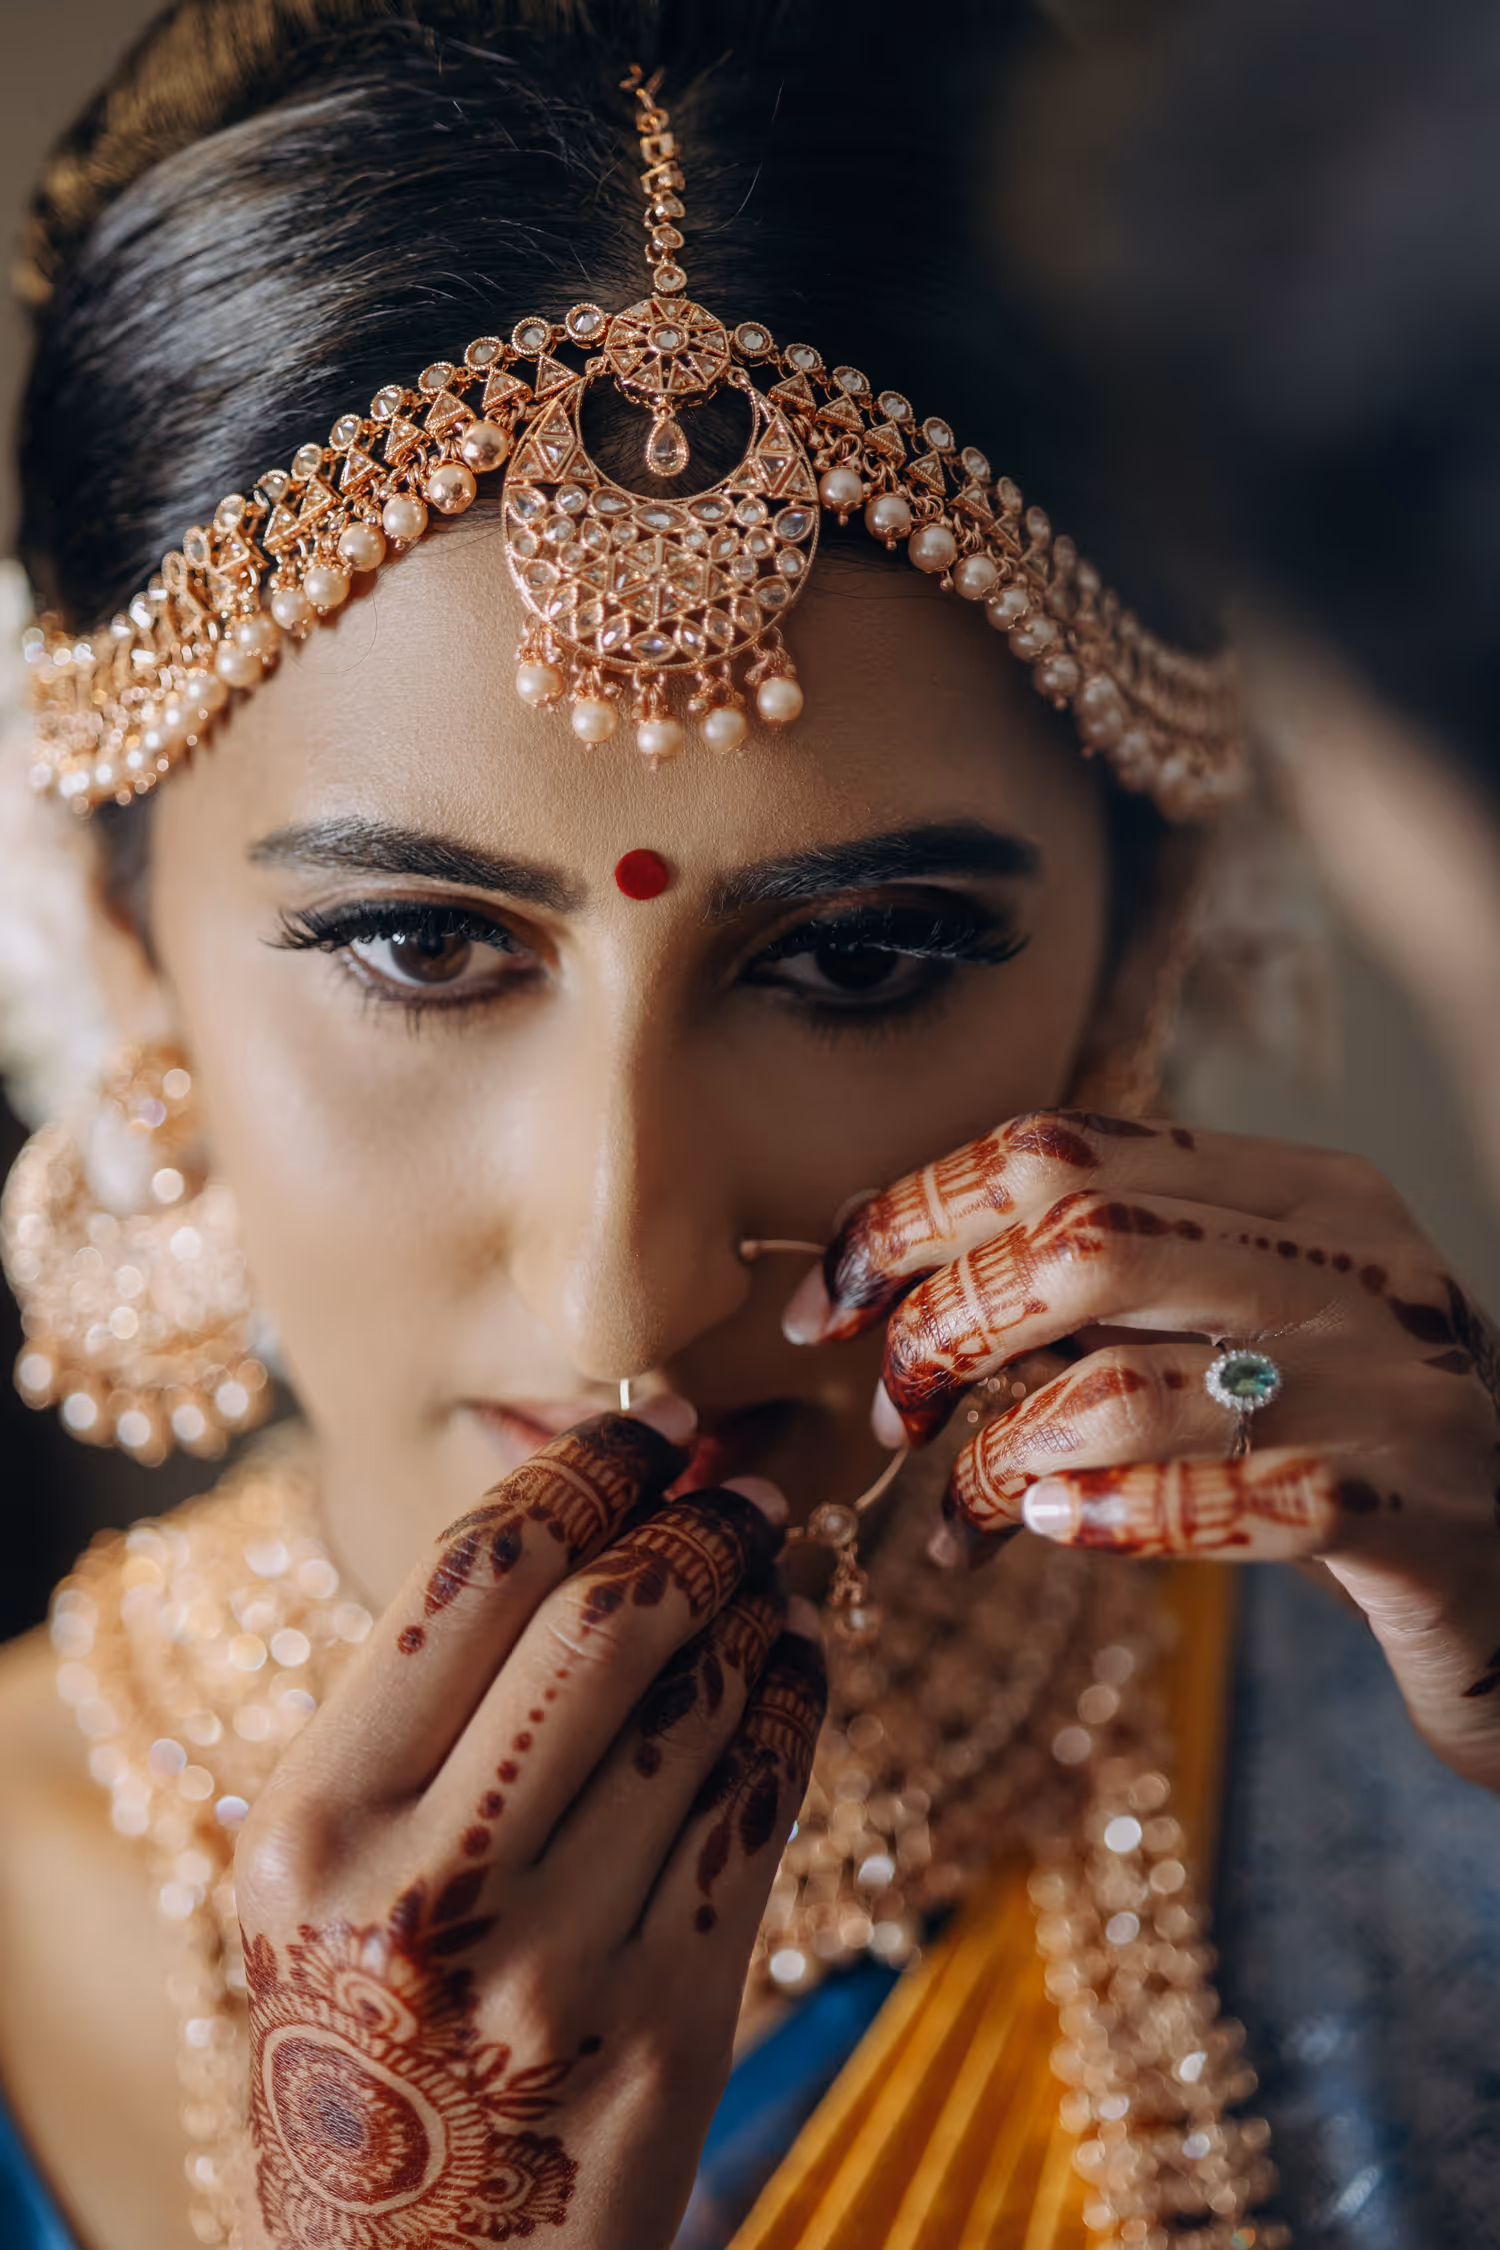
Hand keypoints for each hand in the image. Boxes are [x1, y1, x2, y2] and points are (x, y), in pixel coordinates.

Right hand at [235, 1411, 824, 2249]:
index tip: (646, 1423)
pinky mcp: (669, 2032)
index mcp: (313, 1831)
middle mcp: (430, 1894)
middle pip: (604, 1623)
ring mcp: (559, 1970)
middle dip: (691, 1523)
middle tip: (734, 1485)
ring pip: (701, 1705)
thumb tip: (579, 1521)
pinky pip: (759, 1810)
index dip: (583, 1471)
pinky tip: (797, 1659)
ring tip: (768, 1564)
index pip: (474, 1576)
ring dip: (754, 1605)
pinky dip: (793, 1703)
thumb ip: (416, 1715)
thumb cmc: (356, 2038)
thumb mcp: (320, 1877)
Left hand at [785, 1110, 1499, 1790]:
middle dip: (945, 1327)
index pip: (1060, 1148)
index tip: (828, 1305)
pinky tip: (1057, 1531)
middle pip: (1082, 1241)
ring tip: (967, 1512)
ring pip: (1129, 1383)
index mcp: (1296, 1185)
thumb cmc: (1338, 1433)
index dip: (914, 1216)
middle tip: (894, 1414)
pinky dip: (1108, 1520)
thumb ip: (1101, 1275)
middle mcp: (1349, 1259)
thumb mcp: (1233, 1319)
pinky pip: (1219, 1506)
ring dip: (1003, 1454)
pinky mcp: (1409, 1512)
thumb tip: (883, 1261)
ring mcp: (1390, 1382)